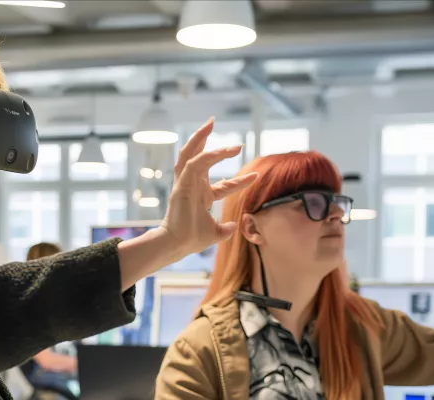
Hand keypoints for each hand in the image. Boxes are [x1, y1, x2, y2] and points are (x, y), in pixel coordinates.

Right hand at [161, 118, 259, 256]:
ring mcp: (185, 183)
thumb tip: (235, 227)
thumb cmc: (191, 239)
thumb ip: (225, 230)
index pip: (223, 185)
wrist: (177, 244)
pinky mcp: (182, 185)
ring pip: (191, 154)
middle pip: (197, 156)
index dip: (240, 181)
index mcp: (200, 196)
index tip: (256, 176)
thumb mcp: (215, 234)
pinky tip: (220, 151)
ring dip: (200, 138)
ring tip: (210, 123)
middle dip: (205, 138)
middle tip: (213, 121)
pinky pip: (193, 164)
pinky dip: (206, 155)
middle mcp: (192, 186)